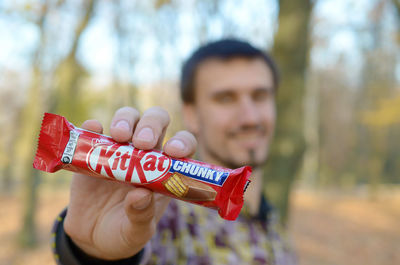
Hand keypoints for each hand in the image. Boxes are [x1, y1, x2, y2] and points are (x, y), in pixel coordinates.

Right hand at [63, 106, 196, 259]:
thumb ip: (141, 216)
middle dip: (151, 125)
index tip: (172, 152)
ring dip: (125, 120)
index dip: (181, 143)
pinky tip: (93, 129)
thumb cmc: (125, 231)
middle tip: (142, 143)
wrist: (92, 237)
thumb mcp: (137, 231)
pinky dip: (94, 127)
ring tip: (119, 136)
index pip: (182, 145)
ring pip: (128, 118)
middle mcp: (144, 154)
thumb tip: (140, 194)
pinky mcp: (92, 152)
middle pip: (155, 122)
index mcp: (164, 171)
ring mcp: (118, 150)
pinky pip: (94, 131)